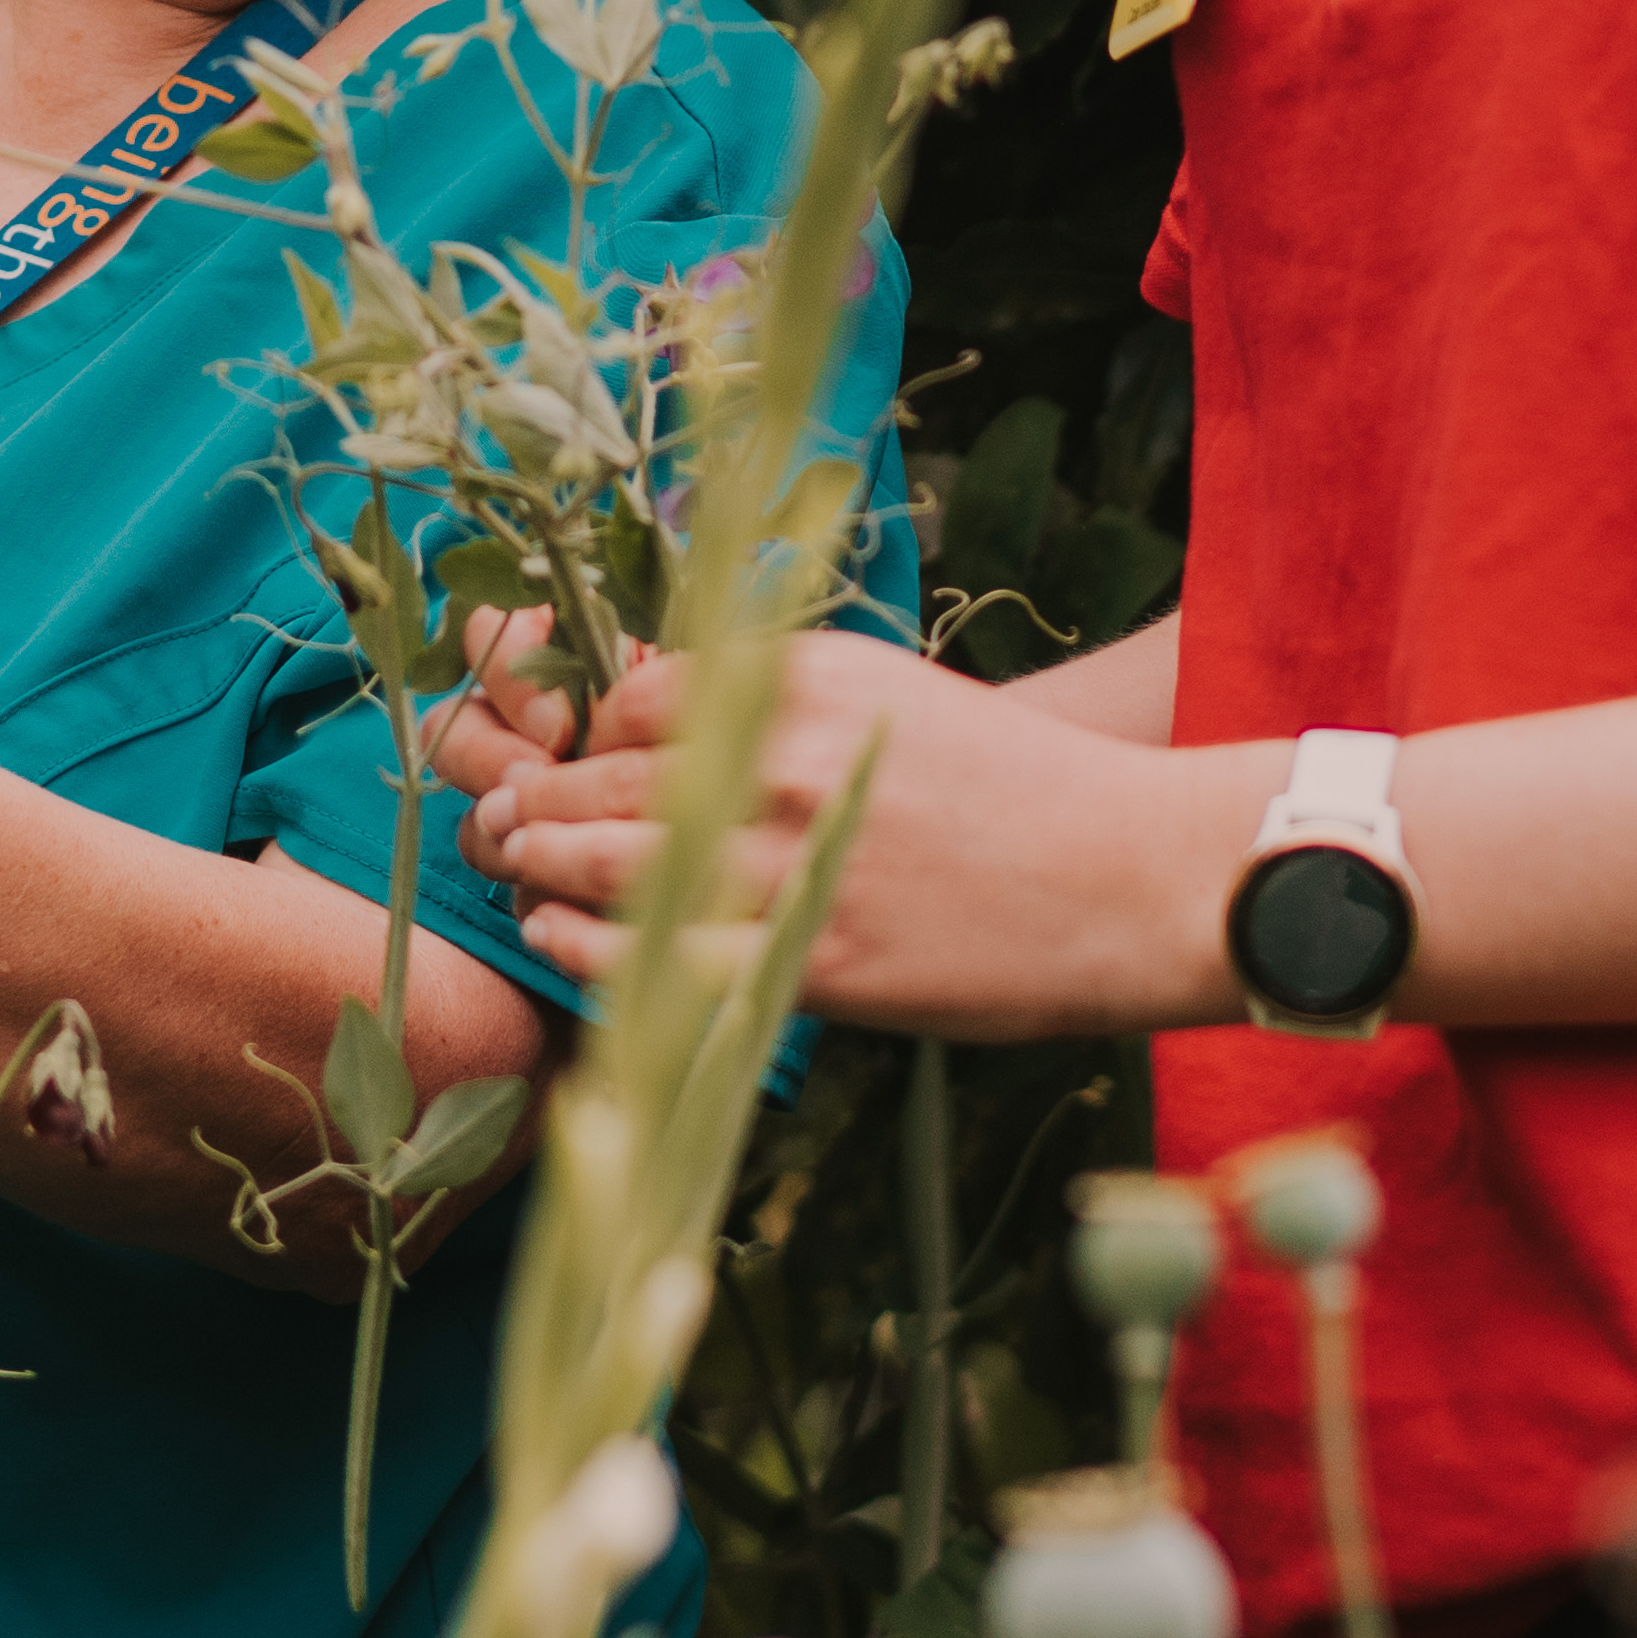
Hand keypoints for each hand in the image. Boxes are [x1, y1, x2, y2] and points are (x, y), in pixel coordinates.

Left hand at [440, 617, 1257, 1041]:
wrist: (1138, 876)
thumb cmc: (1022, 788)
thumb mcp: (891, 702)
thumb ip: (781, 702)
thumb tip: (668, 706)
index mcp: (804, 676)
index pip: (633, 696)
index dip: (585, 732)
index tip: (567, 755)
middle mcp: (779, 755)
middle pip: (598, 775)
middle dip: (532, 797)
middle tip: (499, 816)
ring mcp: (787, 861)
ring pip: (600, 861)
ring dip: (535, 862)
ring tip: (512, 866)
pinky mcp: (808, 961)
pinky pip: (650, 959)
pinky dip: (582, 946)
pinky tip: (556, 935)